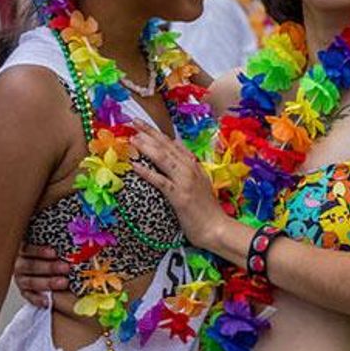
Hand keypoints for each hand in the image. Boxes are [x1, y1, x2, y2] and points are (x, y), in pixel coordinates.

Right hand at [14, 244, 69, 307]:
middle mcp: (21, 264)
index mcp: (25, 250)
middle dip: (49, 267)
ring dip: (48, 282)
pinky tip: (48, 300)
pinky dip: (38, 299)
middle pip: (31, 266)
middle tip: (66, 268)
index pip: (28, 249)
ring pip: (31, 281)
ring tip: (64, 282)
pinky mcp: (25, 293)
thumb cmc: (55, 258)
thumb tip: (76, 241)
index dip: (40, 251)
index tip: (54, 253)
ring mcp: (21, 279)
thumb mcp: (54, 250)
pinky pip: (30, 297)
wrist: (53, 278)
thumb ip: (58, 247)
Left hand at [132, 125, 225, 248]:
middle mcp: (190, 168)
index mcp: (194, 165)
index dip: (157, 133)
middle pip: (166, 146)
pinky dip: (147, 172)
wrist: (216, 228)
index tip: (143, 126)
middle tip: (133, 122)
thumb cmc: (206, 210)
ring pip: (163, 158)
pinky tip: (135, 165)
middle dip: (149, 133)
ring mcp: (185, 181)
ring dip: (147, 147)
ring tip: (133, 138)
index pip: (173, 144)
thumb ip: (189, 170)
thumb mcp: (199, 184)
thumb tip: (179, 157)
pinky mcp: (179, 195)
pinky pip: (160, 180)